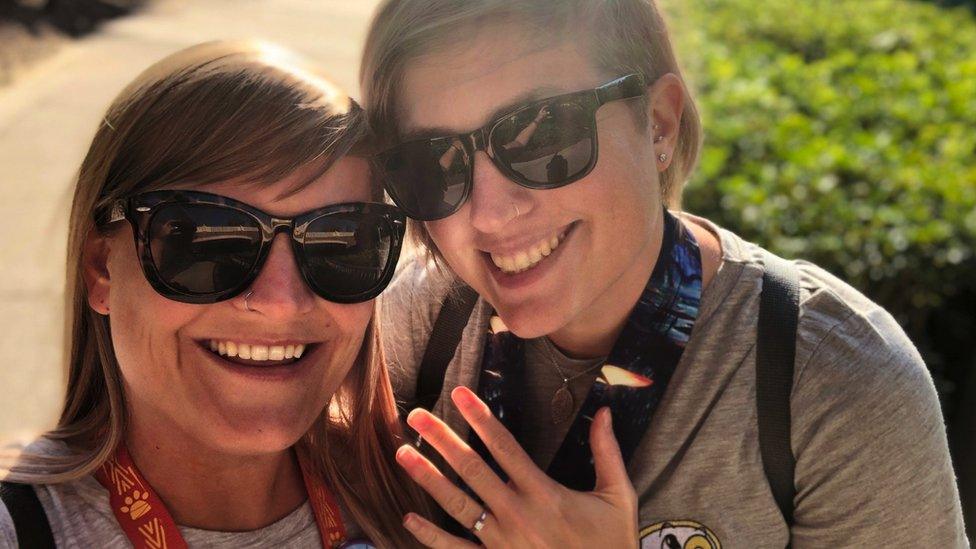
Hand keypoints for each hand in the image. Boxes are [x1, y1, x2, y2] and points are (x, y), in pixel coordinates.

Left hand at [396, 386, 637, 547]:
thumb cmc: (612, 544)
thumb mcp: (618, 497)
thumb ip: (607, 452)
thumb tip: (604, 412)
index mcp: (544, 493)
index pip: (504, 445)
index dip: (479, 417)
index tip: (459, 394)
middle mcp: (517, 514)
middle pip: (471, 468)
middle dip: (441, 439)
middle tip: (415, 416)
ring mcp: (502, 543)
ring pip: (457, 504)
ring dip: (428, 477)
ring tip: (403, 454)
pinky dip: (430, 536)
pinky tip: (409, 518)